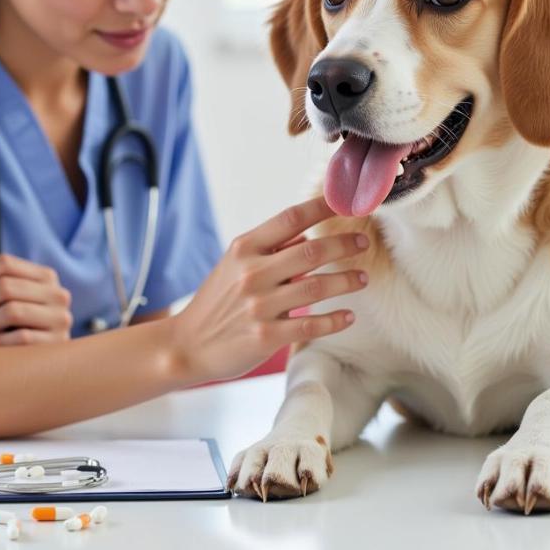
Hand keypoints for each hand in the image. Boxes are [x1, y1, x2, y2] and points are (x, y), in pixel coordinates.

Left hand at [0, 254, 72, 345]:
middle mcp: (58, 294)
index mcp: (47, 276)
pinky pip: (20, 338)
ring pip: (12, 311)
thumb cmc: (24, 326)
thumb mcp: (20, 300)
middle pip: (6, 287)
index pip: (6, 263)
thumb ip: (2, 286)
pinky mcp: (56, 343)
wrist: (51, 361)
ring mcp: (60, 319)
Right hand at [168, 195, 368, 384]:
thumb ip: (269, 249)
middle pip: (311, 251)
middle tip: (364, 243)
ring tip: (363, 277)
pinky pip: (310, 326)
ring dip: (346, 281)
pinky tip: (348, 316)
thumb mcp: (234, 265)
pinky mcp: (266, 337)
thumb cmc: (216, 301)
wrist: (185, 345)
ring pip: (317, 287)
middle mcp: (251, 273)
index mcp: (244, 248)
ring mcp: (259, 306)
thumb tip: (308, 235)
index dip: (323, 207)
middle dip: (344, 244)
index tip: (347, 204)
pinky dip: (334, 320)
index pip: (290, 218)